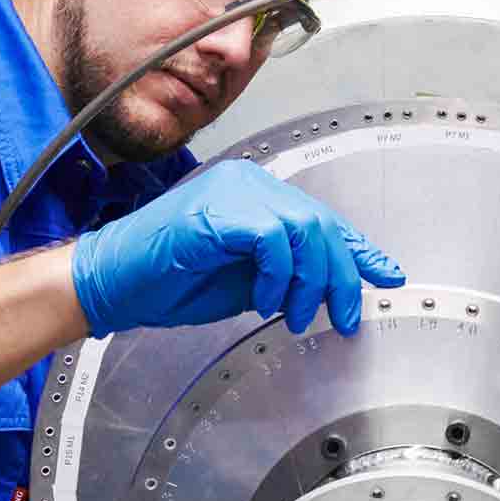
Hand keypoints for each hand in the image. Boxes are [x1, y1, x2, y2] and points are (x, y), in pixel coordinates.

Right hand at [70, 160, 404, 337]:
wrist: (112, 283)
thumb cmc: (169, 281)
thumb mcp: (247, 282)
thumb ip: (288, 274)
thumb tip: (333, 287)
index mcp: (255, 195)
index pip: (320, 218)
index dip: (357, 249)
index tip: (386, 275)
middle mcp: (249, 183)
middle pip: (321, 224)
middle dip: (341, 275)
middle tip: (343, 316)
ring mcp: (232, 191)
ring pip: (304, 229)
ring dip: (310, 281)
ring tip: (295, 314)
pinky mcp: (216, 210)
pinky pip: (271, 238)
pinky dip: (277, 275)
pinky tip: (263, 301)